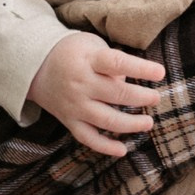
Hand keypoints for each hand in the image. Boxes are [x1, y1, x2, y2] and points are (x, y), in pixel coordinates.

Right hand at [27, 30, 165, 159]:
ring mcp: (74, 105)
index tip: (160, 73)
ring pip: (106, 119)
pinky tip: (122, 150)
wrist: (34, 66)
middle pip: (116, 94)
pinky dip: (105, 146)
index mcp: (88, 60)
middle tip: (155, 98)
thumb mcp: (91, 44)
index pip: (116, 63)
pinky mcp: (69, 121)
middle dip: (141, 98)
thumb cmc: (73, 52)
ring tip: (148, 122)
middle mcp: (81, 84)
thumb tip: (130, 83)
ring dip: (130, 124)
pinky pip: (88, 138)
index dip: (140, 69)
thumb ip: (112, 61)